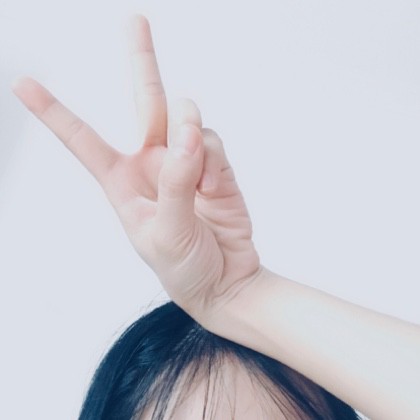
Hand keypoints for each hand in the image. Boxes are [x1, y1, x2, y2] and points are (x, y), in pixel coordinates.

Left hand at [12, 15, 260, 321]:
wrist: (226, 281)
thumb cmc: (184, 268)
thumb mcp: (165, 233)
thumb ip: (176, 180)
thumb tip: (190, 130)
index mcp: (122, 183)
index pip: (83, 141)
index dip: (55, 113)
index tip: (24, 84)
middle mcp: (153, 164)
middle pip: (146, 102)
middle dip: (141, 61)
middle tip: (135, 20)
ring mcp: (186, 162)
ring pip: (188, 120)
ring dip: (194, 141)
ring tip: (202, 182)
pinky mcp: (215, 166)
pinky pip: (212, 142)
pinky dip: (214, 162)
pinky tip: (215, 187)